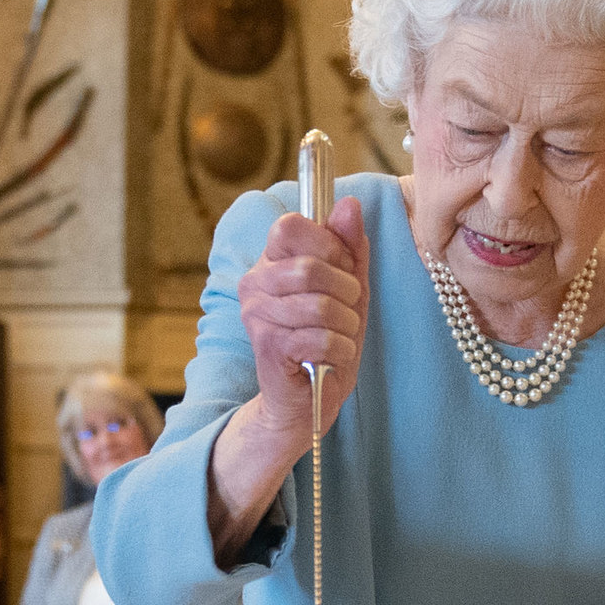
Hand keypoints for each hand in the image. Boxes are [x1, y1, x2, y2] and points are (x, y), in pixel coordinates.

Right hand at [238, 195, 368, 449]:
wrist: (306, 400)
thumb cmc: (326, 340)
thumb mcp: (349, 289)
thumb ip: (350, 247)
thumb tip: (349, 204)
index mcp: (270, 261)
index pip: (290, 225)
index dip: (327, 243)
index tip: (341, 267)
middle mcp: (254, 282)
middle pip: (311, 266)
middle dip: (346, 290)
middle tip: (348, 309)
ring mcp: (256, 314)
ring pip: (320, 305)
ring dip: (346, 324)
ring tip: (341, 336)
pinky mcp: (268, 346)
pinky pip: (320, 337)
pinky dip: (340, 349)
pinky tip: (334, 356)